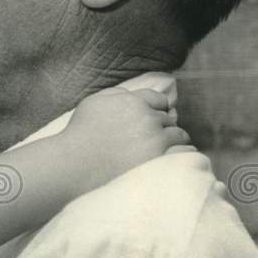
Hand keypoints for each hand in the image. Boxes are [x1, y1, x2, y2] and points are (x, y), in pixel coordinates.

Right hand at [63, 87, 190, 191]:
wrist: (74, 165)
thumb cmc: (80, 134)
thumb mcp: (93, 103)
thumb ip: (117, 93)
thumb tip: (134, 94)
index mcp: (133, 102)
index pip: (160, 100)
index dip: (156, 109)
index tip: (151, 120)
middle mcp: (147, 118)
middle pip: (168, 118)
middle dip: (162, 126)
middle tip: (152, 138)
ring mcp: (155, 141)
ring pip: (178, 134)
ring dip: (172, 140)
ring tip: (162, 149)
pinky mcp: (159, 161)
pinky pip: (182, 152)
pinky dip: (180, 153)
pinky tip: (171, 158)